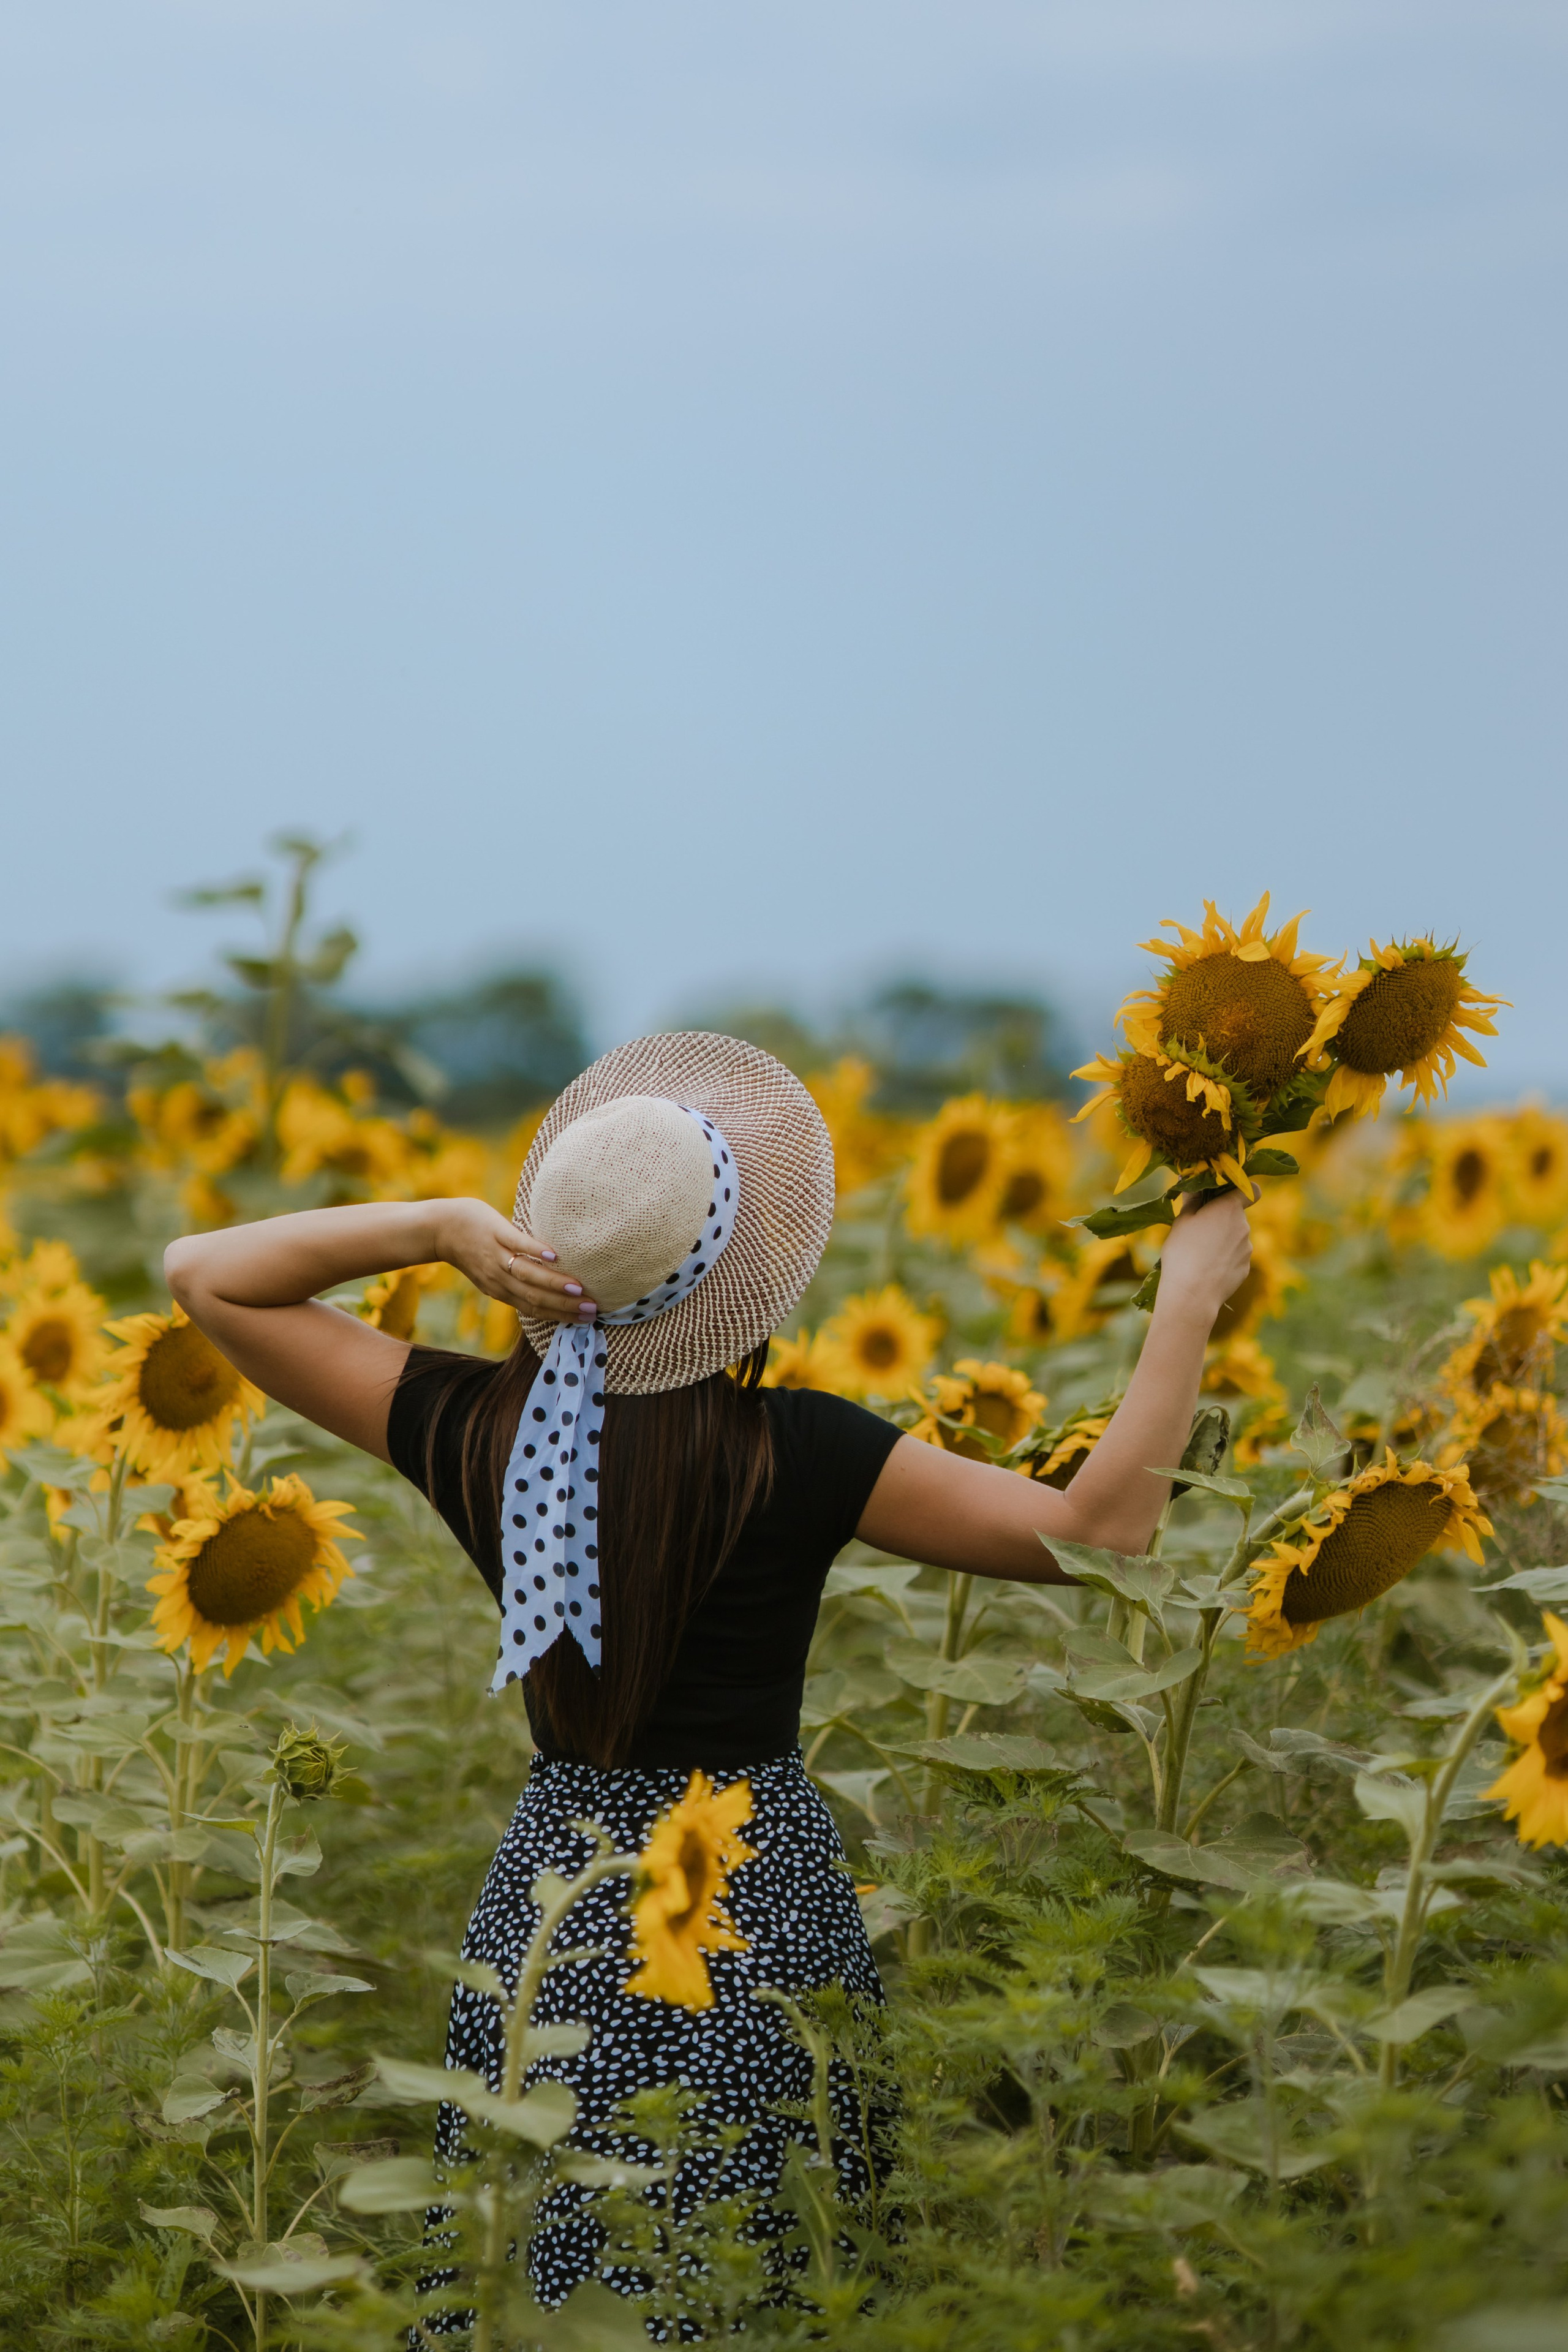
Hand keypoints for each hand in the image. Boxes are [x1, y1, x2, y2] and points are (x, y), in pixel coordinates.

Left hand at [431, 1198, 597, 1326]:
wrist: (439, 1228)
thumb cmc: (472, 1248)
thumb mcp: (491, 1273)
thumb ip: (516, 1280)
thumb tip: (547, 1285)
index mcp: (501, 1290)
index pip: (534, 1309)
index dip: (561, 1316)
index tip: (587, 1319)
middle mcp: (499, 1279)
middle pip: (535, 1298)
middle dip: (565, 1306)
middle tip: (593, 1309)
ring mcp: (496, 1257)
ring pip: (528, 1276)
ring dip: (554, 1284)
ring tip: (579, 1289)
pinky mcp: (494, 1234)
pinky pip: (516, 1244)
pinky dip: (535, 1252)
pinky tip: (554, 1255)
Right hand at [1156, 1189, 1252, 1323]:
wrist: (1192, 1294)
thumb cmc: (1183, 1253)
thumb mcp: (1181, 1221)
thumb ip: (1192, 1200)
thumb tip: (1193, 1182)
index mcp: (1229, 1209)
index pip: (1251, 1190)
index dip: (1242, 1190)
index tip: (1226, 1196)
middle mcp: (1244, 1226)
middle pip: (1237, 1216)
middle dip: (1222, 1219)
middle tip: (1199, 1230)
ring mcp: (1247, 1249)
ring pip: (1236, 1238)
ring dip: (1223, 1241)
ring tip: (1200, 1254)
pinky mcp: (1246, 1269)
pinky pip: (1235, 1257)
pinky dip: (1225, 1260)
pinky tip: (1207, 1269)